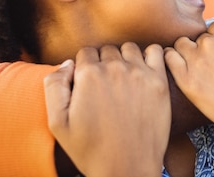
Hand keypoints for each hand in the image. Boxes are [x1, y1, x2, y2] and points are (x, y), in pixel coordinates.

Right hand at [44, 43, 169, 176]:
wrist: (127, 167)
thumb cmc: (91, 149)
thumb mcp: (57, 122)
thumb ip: (54, 86)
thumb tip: (68, 63)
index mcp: (88, 75)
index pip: (85, 53)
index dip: (85, 68)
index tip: (89, 84)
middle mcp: (115, 68)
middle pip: (107, 50)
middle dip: (104, 63)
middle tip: (106, 86)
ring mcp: (139, 73)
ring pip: (129, 48)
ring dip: (125, 58)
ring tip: (124, 79)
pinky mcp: (159, 82)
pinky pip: (157, 51)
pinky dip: (151, 55)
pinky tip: (145, 70)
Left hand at [165, 4, 213, 143]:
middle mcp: (211, 43)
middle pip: (198, 37)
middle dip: (204, 49)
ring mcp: (197, 63)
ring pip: (180, 45)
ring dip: (187, 53)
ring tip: (200, 71)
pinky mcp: (187, 83)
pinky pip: (168, 60)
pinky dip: (171, 62)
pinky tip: (185, 74)